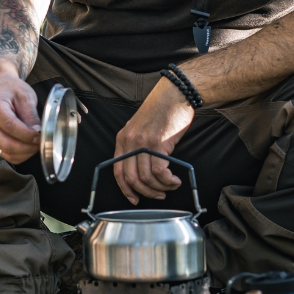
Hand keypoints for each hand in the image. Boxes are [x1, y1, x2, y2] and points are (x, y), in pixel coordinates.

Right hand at [0, 61, 40, 164]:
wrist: (0, 87)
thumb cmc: (12, 90)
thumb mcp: (26, 96)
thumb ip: (31, 116)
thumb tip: (38, 133)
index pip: (10, 126)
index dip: (27, 135)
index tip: (41, 135)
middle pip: (6, 144)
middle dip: (27, 147)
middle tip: (41, 143)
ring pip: (5, 153)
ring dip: (24, 153)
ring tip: (36, 145)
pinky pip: (4, 155)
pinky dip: (18, 155)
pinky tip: (27, 147)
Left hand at [114, 78, 195, 203]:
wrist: (175, 94)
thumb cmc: (162, 110)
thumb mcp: (141, 128)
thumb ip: (138, 146)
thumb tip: (143, 171)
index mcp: (123, 139)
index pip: (117, 171)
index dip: (125, 189)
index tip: (134, 199)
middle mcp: (129, 141)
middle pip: (131, 178)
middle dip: (146, 192)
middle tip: (159, 195)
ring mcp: (142, 142)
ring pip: (146, 178)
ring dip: (160, 188)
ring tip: (171, 185)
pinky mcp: (158, 143)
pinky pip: (159, 172)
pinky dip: (167, 181)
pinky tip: (174, 180)